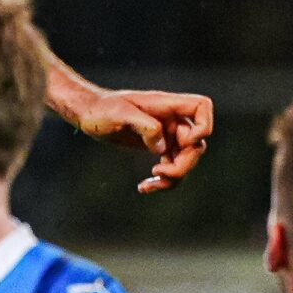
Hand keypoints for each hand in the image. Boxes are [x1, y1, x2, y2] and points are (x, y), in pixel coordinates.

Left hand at [68, 86, 213, 194]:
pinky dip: (163, 180)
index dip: (203, 125)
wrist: (88, 114)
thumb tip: (162, 147)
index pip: (201, 106)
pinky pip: (171, 166)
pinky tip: (144, 187)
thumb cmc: (102, 109)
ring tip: (148, 185)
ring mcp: (167, 134)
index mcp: (166, 105)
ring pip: (186, 159)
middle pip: (196, 144)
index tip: (187, 141)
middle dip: (183, 163)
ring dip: (173, 177)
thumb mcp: (120, 114)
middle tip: (158, 173)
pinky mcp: (158, 147)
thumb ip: (144, 126)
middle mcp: (171, 119)